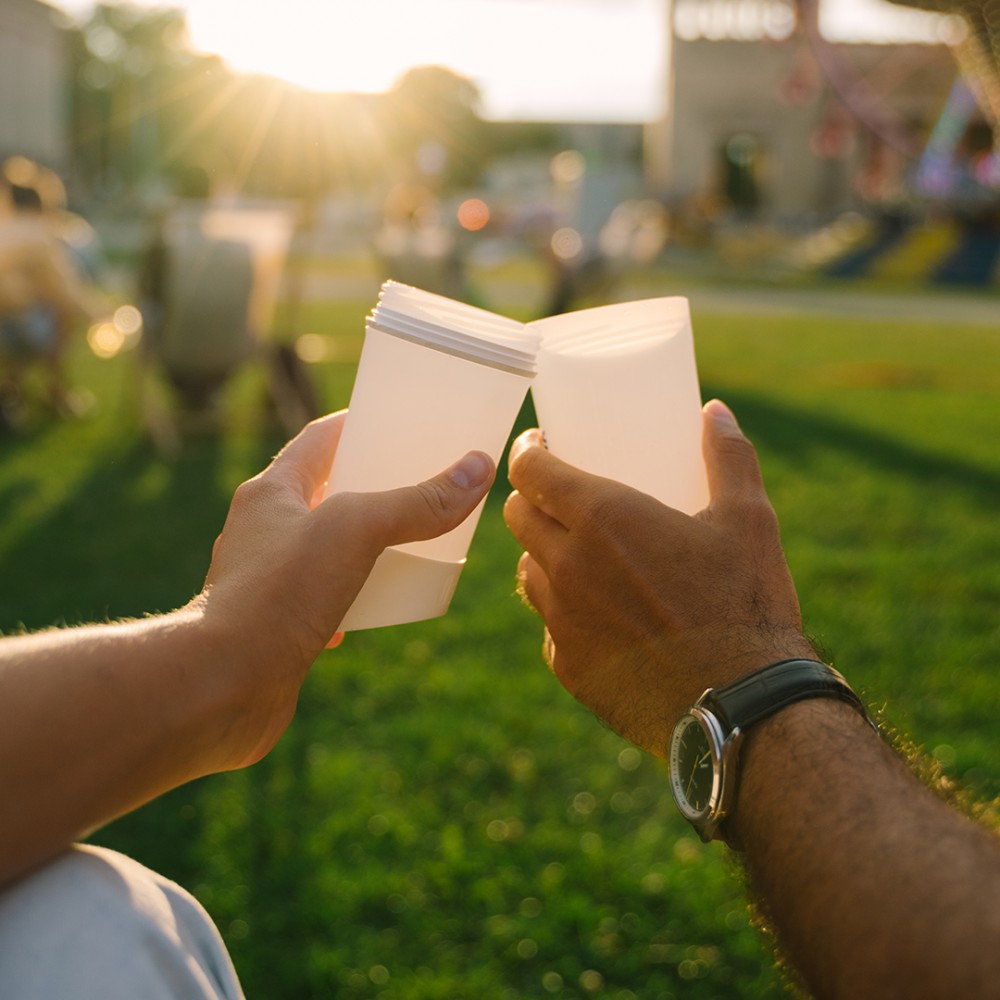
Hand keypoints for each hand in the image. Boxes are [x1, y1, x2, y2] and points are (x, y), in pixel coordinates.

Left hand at [198, 410, 495, 766]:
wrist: (221, 687)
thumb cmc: (277, 595)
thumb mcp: (357, 532)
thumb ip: (417, 502)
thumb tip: (478, 469)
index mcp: (272, 492)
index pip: (320, 439)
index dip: (362, 425)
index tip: (403, 423)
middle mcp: (264, 530)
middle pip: (328, 494)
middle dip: (375, 489)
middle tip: (425, 485)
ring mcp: (268, 579)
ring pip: (327, 550)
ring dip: (367, 547)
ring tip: (412, 546)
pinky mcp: (275, 626)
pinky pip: (323, 599)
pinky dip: (354, 600)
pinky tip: (377, 610)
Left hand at [503, 400, 813, 757]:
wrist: (743, 705)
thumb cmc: (747, 604)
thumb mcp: (749, 519)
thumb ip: (729, 456)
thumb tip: (716, 410)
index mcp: (603, 519)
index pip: (529, 472)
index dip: (525, 452)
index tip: (537, 445)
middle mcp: (568, 565)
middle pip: (517, 517)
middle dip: (530, 498)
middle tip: (558, 496)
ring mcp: (562, 620)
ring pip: (528, 571)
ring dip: (543, 554)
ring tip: (577, 552)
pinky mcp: (569, 666)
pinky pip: (549, 625)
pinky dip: (563, 611)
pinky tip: (597, 612)